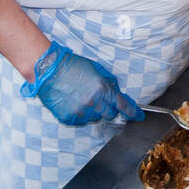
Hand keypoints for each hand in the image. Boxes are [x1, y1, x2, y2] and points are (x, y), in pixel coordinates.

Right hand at [20, 40, 143, 124]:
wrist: (50, 71)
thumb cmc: (74, 67)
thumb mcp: (99, 71)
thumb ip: (110, 85)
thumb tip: (118, 97)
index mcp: (103, 90)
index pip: (123, 105)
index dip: (133, 112)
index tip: (138, 116)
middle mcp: (93, 103)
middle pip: (110, 115)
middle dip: (108, 108)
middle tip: (98, 98)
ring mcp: (81, 113)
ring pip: (95, 118)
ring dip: (93, 111)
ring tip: (81, 97)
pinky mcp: (69, 119)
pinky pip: (81, 121)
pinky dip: (81, 114)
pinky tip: (74, 102)